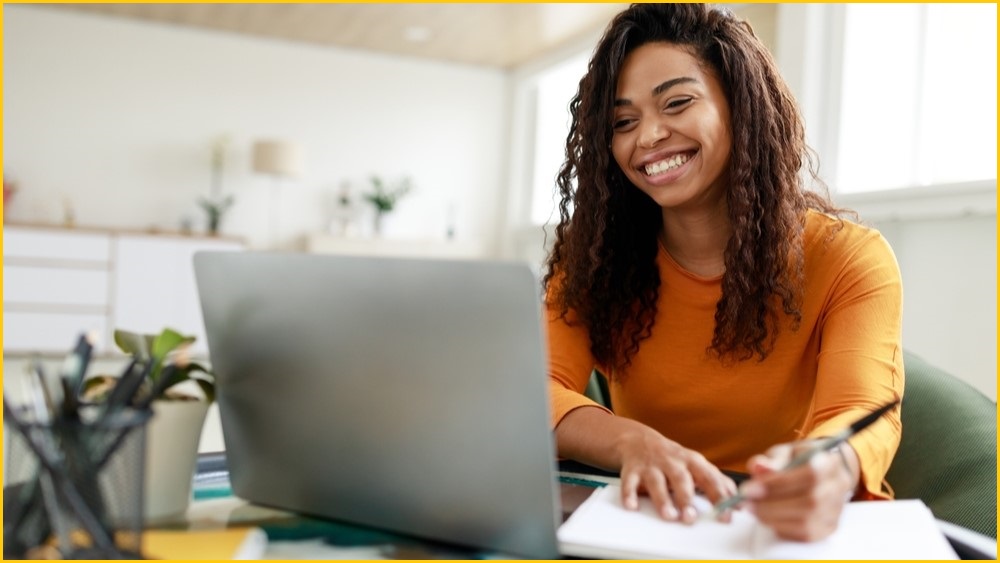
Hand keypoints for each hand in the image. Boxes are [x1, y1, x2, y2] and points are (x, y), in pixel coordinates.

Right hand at [617, 425, 737, 523]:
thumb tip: (737, 500)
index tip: (726, 514)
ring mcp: (652, 465)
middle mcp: (672, 462)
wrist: (638, 440)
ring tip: (669, 516)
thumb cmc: (673, 458)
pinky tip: (632, 506)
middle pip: (681, 479)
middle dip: (686, 498)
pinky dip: (629, 494)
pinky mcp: (632, 469)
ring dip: (663, 499)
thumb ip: (716, 480)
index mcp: (692, 461)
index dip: (719, 497)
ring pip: (657, 482)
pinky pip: (629, 482)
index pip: (709, 478)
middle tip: (691, 517)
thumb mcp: (696, 464)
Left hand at [740, 441, 857, 540]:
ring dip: (773, 517)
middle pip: (809, 501)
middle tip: (746, 501)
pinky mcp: (829, 527)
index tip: (749, 488)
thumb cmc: (801, 460)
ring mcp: (836, 510)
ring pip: (807, 521)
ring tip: (753, 508)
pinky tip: (768, 517)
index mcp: (829, 462)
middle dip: (771, 504)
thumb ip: (773, 460)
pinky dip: (782, 527)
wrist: (823, 473)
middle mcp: (838, 487)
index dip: (778, 483)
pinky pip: (805, 534)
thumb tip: (758, 467)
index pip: (810, 474)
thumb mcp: (786, 452)